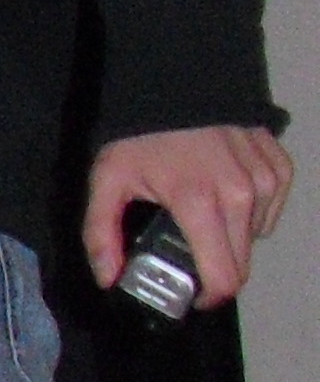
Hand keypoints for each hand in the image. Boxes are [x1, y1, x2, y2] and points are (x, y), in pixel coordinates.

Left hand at [84, 125, 291, 309]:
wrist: (179, 83)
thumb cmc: (141, 134)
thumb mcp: (107, 181)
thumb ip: (101, 234)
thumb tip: (108, 278)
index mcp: (199, 204)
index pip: (223, 276)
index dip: (209, 297)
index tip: (194, 298)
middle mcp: (241, 195)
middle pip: (242, 263)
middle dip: (217, 271)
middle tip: (189, 259)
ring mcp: (265, 180)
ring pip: (256, 236)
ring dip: (232, 238)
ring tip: (201, 216)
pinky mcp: (280, 167)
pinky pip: (271, 209)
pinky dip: (251, 212)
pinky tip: (225, 196)